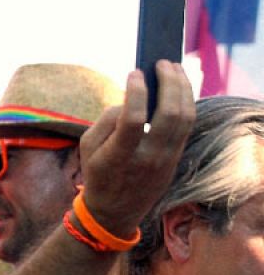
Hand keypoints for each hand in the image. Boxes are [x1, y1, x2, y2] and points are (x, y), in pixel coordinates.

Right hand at [75, 60, 195, 235]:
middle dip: (170, 83)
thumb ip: (106, 120)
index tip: (134, 72)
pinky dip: (186, 101)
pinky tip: (179, 88)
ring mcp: (166, 158)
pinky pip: (187, 124)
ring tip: (175, 69)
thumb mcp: (87, 148)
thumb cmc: (97, 173)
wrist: (115, 211)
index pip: (133, 119)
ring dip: (183, 88)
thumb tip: (130, 99)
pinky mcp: (176, 157)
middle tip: (163, 63)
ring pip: (185, 117)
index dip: (136, 92)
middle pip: (170, 114)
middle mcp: (148, 157)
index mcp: (119, 156)